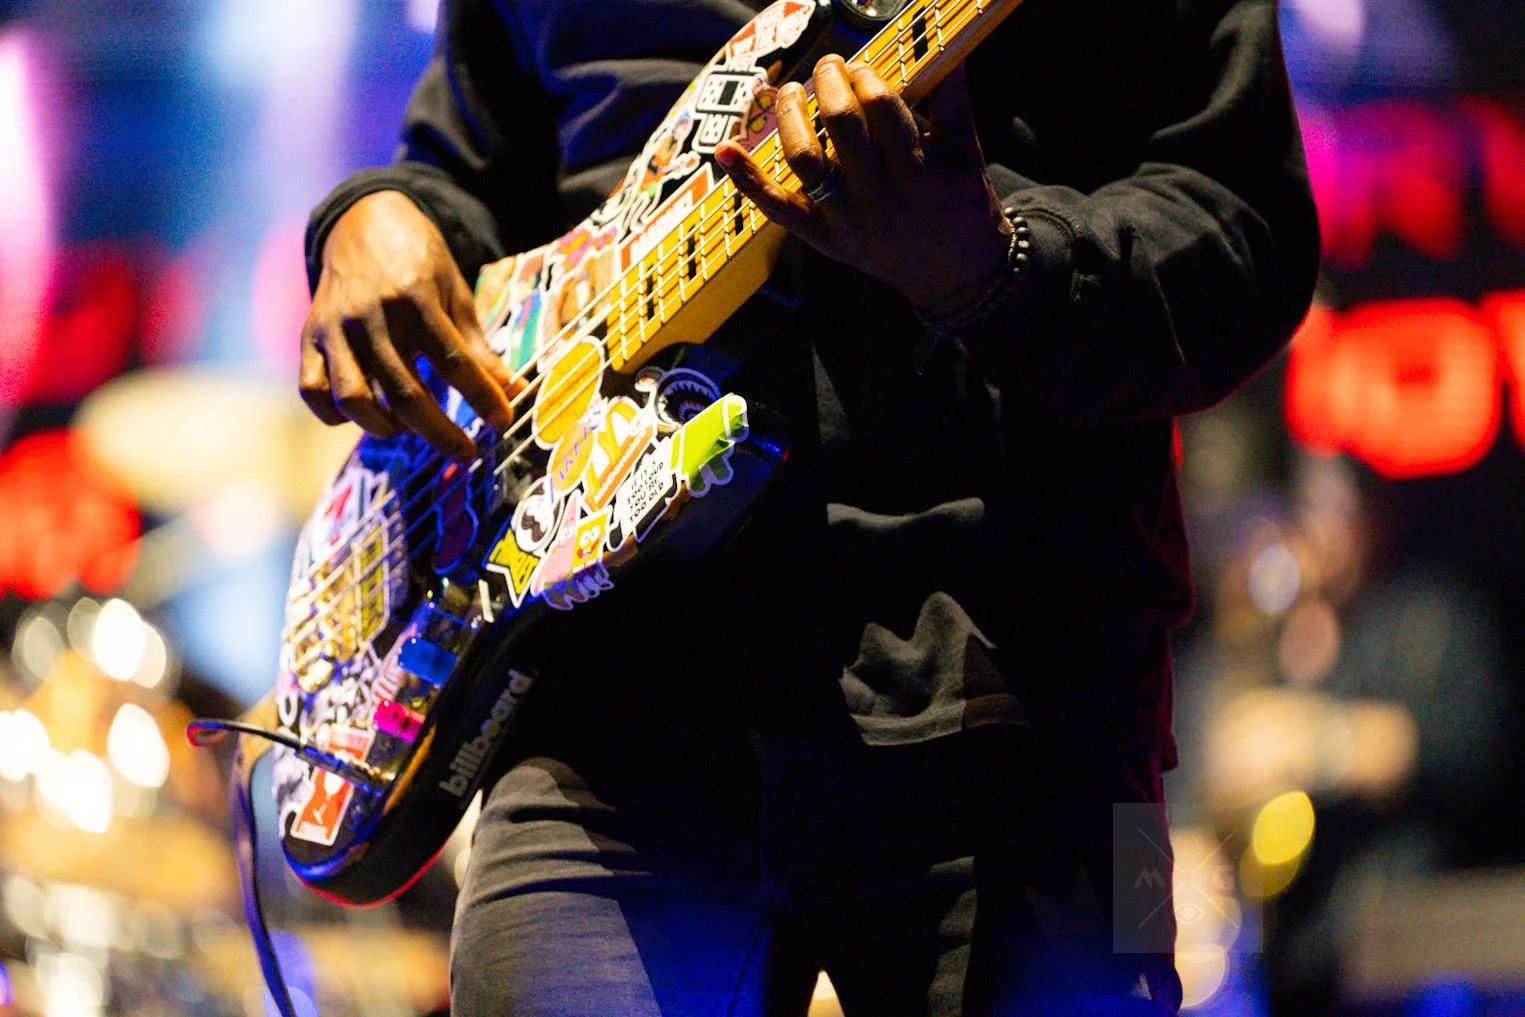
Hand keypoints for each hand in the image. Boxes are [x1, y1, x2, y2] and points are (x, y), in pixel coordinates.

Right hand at [299, 190, 519, 459]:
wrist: (363, 221)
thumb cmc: (419, 263)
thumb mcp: (456, 294)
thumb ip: (478, 347)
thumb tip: (512, 391)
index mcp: (415, 299)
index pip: (454, 362)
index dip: (482, 397)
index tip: (503, 422)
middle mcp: (371, 316)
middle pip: (406, 392)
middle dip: (441, 432)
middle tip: (466, 453)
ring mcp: (335, 328)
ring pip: (354, 399)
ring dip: (387, 427)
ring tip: (410, 428)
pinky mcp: (309, 336)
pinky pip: (313, 390)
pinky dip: (336, 414)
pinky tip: (365, 414)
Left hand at [715, 56, 1011, 316]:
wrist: (958, 276)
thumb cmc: (964, 206)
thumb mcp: (966, 152)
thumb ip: (953, 99)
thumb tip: (952, 48)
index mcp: (919, 169)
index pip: (881, 104)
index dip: (866, 75)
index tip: (862, 68)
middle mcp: (880, 197)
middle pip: (841, 123)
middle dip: (829, 82)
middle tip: (829, 66)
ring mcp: (848, 222)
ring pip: (805, 159)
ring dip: (791, 116)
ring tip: (790, 92)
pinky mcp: (826, 242)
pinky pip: (779, 209)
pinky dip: (747, 180)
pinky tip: (723, 151)